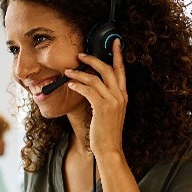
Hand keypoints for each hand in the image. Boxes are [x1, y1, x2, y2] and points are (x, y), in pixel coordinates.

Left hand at [65, 38, 127, 155]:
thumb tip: (91, 85)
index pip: (121, 70)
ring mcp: (112, 101)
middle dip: (93, 59)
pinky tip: (70, 84)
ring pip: (95, 79)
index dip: (118, 55)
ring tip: (68, 71)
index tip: (116, 42)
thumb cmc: (106, 131)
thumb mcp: (110, 111)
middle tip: (80, 55)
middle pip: (108, 69)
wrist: (109, 148)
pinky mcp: (102, 108)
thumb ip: (106, 97)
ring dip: (79, 73)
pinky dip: (78, 85)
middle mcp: (120, 96)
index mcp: (123, 95)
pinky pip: (88, 91)